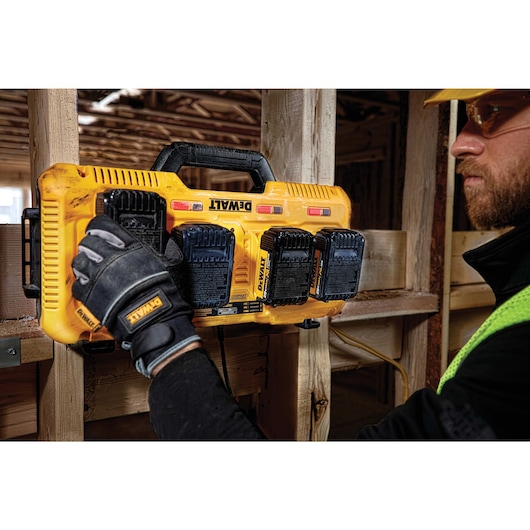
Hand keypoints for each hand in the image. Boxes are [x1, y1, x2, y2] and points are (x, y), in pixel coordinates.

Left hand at [72, 215, 200, 376]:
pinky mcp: (90, 294)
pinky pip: (77, 284)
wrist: (153, 318)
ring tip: (89, 265)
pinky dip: (81, 283)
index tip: (99, 228)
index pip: (105, 226)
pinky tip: (88, 284)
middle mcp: (111, 258)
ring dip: (83, 261)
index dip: (100, 226)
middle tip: (94, 248)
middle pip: (88, 241)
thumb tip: (162, 245)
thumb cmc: (163, 294)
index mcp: (130, 247)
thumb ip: (158, 251)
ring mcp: (98, 275)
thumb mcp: (167, 264)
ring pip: (79, 260)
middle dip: (90, 243)